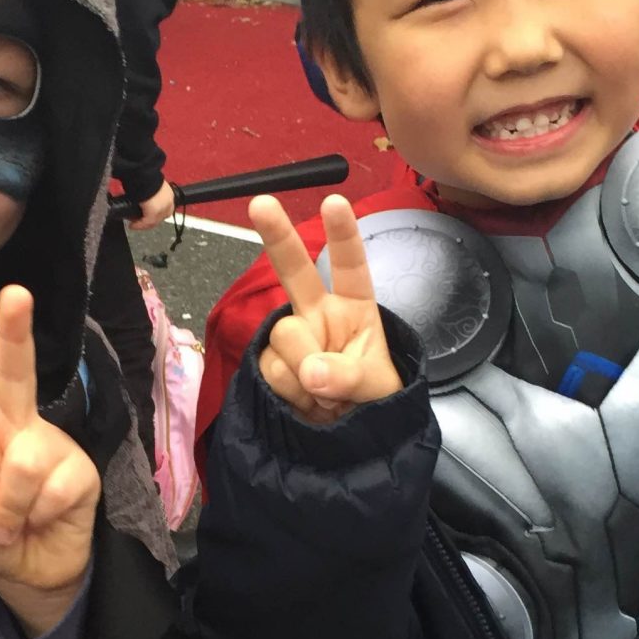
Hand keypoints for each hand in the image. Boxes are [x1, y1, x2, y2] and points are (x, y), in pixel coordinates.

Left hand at [0, 273, 99, 637]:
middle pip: (15, 372)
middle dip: (15, 332)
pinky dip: (38, 516)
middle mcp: (13, 426)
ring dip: (12, 505)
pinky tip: (42, 522)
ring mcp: (50, 445)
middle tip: (16, 293)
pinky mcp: (80, 471)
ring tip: (11, 527)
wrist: (36, 574)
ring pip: (26, 459)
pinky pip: (52, 489)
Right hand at [128, 179, 177, 230]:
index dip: (156, 215)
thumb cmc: (145, 175)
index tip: (147, 216)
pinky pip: (146, 223)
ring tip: (135, 224)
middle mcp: (168, 202)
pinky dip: (138, 225)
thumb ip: (149, 193)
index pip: (165, 209)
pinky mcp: (154, 213)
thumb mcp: (150, 186)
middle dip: (149, 221)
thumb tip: (142, 197)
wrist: (144, 174)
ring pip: (153, 222)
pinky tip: (132, 225)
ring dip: (143, 224)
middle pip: (160, 218)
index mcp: (169, 194)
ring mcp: (162, 209)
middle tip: (139, 222)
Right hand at [249, 193, 401, 423]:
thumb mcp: (377, 388)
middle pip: (294, 270)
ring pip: (285, 337)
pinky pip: (269, 369)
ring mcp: (291, 337)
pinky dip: (289, 392)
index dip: (343, 234)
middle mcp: (318, 313)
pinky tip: (305, 404)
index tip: (334, 201)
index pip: (350, 266)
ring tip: (327, 398)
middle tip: (261, 203)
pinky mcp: (268, 363)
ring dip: (306, 373)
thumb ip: (348, 376)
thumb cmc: (372, 399)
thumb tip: (310, 371)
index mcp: (354, 308)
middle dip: (277, 235)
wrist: (345, 437)